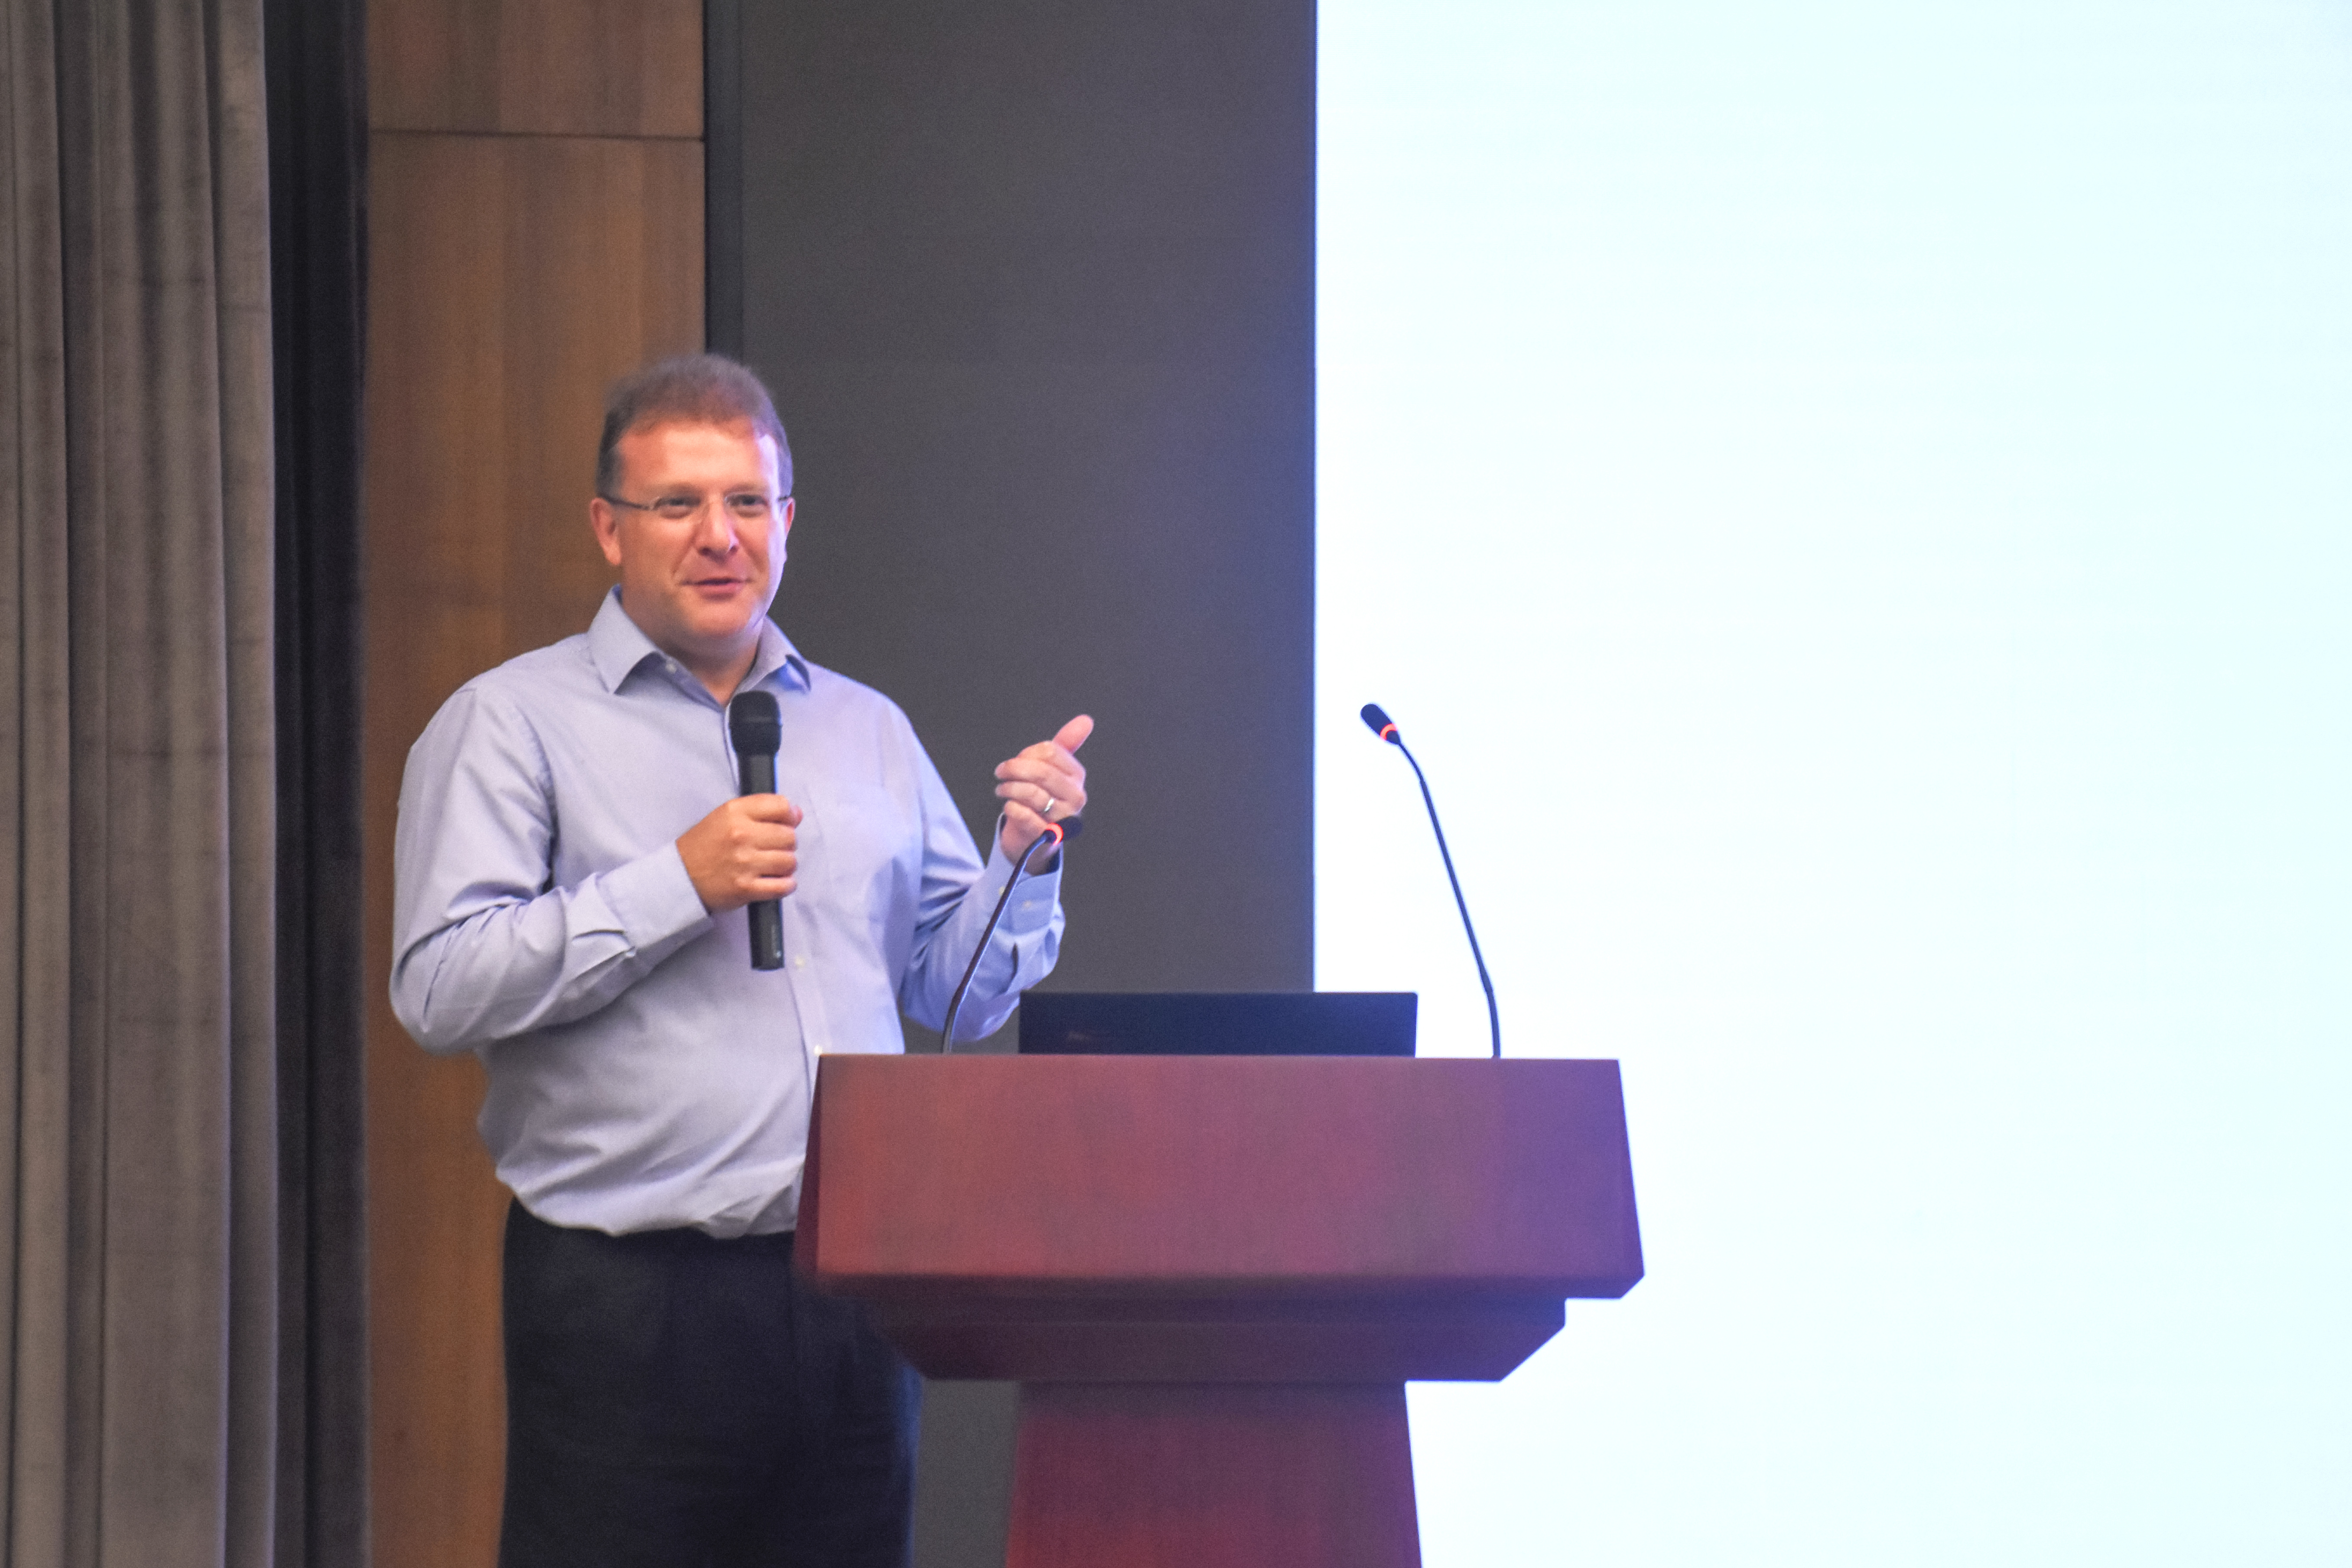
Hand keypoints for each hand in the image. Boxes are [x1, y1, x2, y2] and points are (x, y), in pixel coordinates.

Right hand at [677, 793, 802, 912]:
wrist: (679, 877)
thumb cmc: (703, 846)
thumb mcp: (724, 816)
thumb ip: (759, 810)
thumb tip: (796, 814)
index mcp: (735, 812)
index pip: (781, 806)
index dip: (790, 816)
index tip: (788, 823)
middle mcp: (741, 835)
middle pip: (789, 836)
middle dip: (786, 843)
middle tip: (773, 848)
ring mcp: (744, 863)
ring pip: (789, 861)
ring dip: (785, 865)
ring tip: (771, 865)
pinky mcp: (746, 888)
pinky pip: (783, 886)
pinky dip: (785, 885)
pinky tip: (775, 881)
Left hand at [994, 714, 1092, 859]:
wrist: (1036, 839)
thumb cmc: (1044, 798)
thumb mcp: (1054, 769)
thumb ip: (1067, 743)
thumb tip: (1086, 719)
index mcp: (1077, 776)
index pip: (1050, 752)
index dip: (1028, 754)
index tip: (1019, 760)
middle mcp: (1075, 797)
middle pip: (1041, 771)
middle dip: (1014, 769)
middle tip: (1001, 772)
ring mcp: (1063, 818)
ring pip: (1030, 793)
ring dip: (1008, 788)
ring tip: (1002, 790)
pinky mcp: (1047, 837)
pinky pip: (1024, 815)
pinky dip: (1011, 808)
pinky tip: (1009, 806)